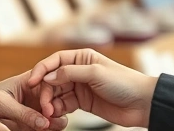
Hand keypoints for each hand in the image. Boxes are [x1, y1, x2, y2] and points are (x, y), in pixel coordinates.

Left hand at [0, 72, 67, 130]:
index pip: (49, 83)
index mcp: (29, 81)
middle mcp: (35, 95)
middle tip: (53, 120)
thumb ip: (23, 113)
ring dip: (56, 122)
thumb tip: (45, 123)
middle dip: (59, 109)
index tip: (48, 110)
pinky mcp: (31, 125)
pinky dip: (49, 130)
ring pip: (55, 116)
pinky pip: (46, 128)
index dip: (51, 96)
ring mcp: (34, 110)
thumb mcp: (2, 104)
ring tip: (49, 127)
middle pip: (57, 99)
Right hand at [27, 49, 157, 128]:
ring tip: (49, 113)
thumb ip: (70, 73)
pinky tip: (56, 115)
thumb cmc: (123, 82)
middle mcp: (79, 70)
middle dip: (46, 91)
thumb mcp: (95, 73)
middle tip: (44, 105)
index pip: (55, 60)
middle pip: (53, 79)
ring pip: (57, 93)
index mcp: (82, 57)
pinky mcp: (83, 102)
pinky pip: (64, 105)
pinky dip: (58, 109)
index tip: (31, 82)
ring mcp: (80, 87)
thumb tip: (48, 77)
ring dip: (50, 102)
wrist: (142, 103)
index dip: (41, 70)